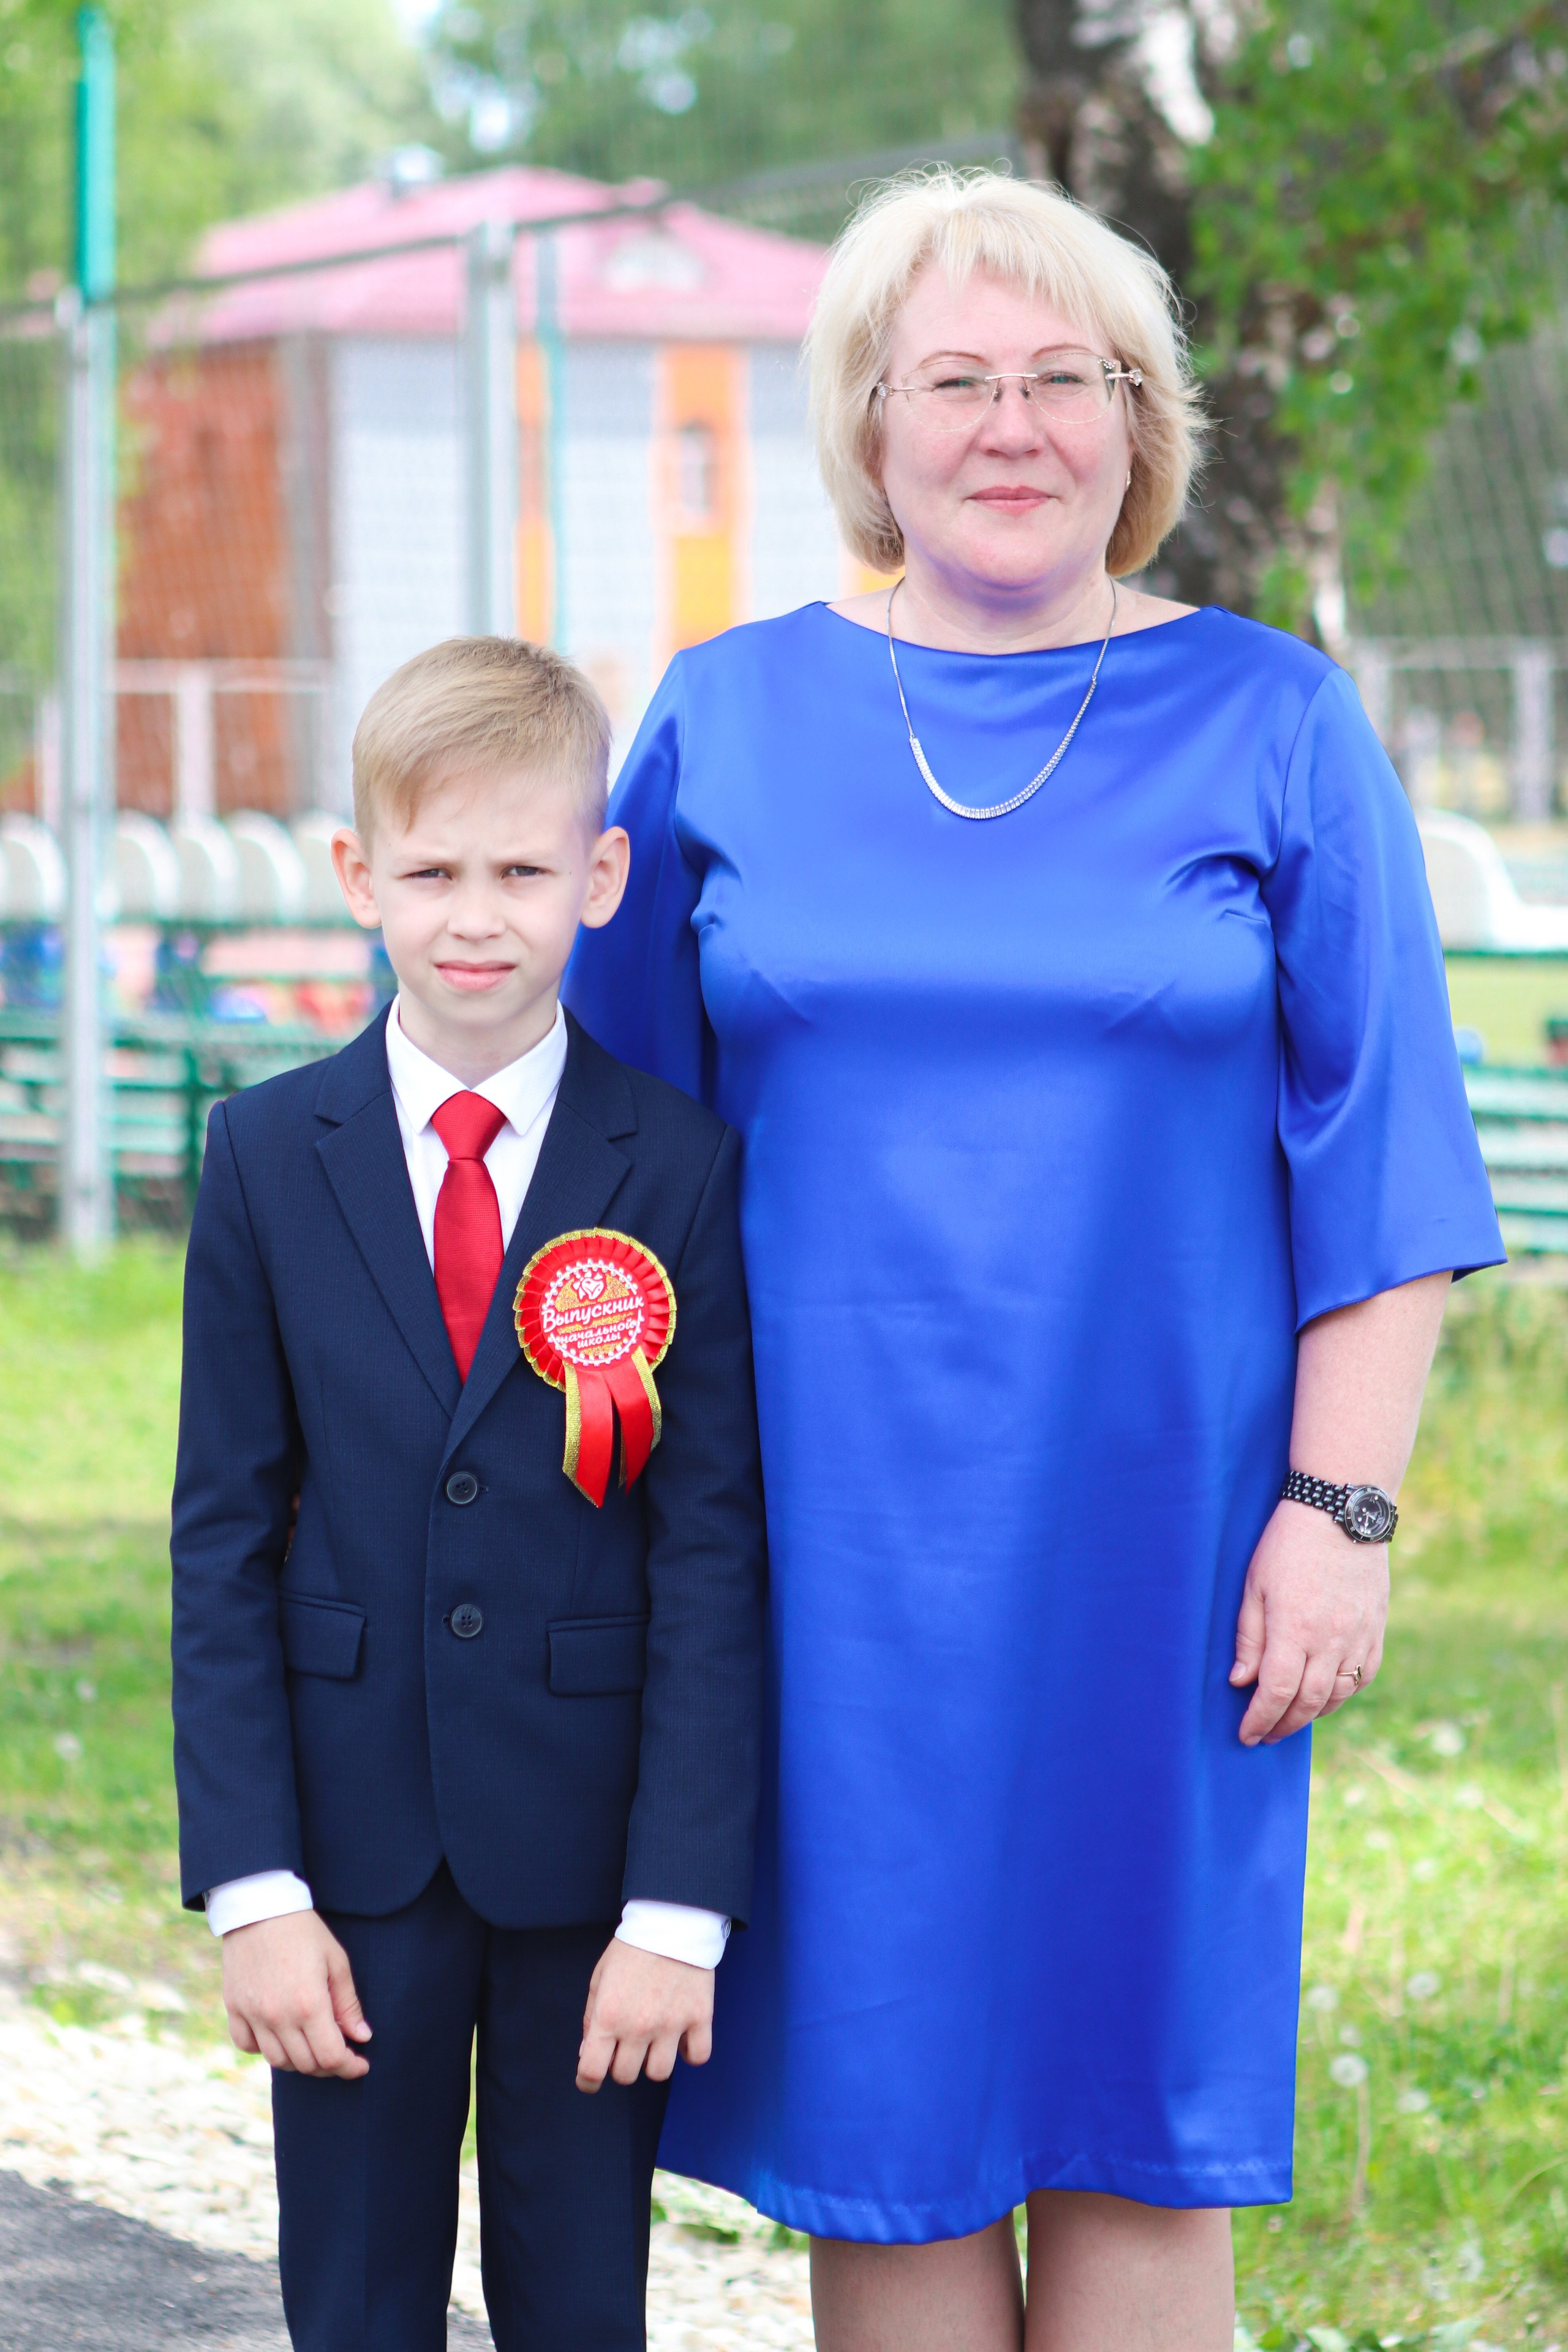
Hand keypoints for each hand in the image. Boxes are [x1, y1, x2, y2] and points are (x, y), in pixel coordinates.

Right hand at [221, 1910, 371, 2078]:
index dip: (349, 2067)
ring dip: (299, 2061)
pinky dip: (264, 2049)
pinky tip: (279, 2036)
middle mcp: (278, 2016)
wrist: (259, 1906)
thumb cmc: (304, 1931)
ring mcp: (252, 2014)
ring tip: (313, 2047)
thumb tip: (362, 2037)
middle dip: (328, 2066)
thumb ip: (348, 2003)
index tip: (360, 2065)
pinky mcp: (233, 2008)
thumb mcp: (336, 1961)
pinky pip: (247, 2045)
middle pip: (306, 2064)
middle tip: (341, 2054)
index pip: (330, 2057)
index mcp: (309, 2004)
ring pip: (277, 2061)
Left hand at [577, 1938, 713, 2092]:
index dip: (587, 2081)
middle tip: (625, 2046)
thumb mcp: (600, 1977)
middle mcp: (639, 2026)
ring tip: (653, 2041)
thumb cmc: (632, 1948)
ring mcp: (672, 2024)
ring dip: (653, 2061)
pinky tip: (681, 2038)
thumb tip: (587, 2053)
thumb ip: (591, 2018)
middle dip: (620, 2065)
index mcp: (609, 2015)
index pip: (592, 2071)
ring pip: (659, 2073)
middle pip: (625, 2076)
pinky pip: (697, 2056)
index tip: (589, 2079)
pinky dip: (689, 2053)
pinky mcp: (699, 2017)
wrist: (672, 1920)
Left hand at [1230, 1498, 1387, 1746]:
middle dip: (1282, 1725)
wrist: (1341, 1511)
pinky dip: (1344, 1694)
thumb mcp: (1254, 1585)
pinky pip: (1363, 1676)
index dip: (1259, 1720)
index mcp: (1293, 1629)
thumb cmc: (1287, 1544)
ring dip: (1312, 1714)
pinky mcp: (1376, 1629)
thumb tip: (1241, 1682)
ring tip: (1291, 1718)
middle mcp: (1329, 1640)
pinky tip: (1327, 1696)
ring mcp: (1358, 1637)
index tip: (1246, 1736)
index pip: (1274, 1692)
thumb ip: (1249, 1636)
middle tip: (1266, 1735)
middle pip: (1307, 1702)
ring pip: (1337, 1695)